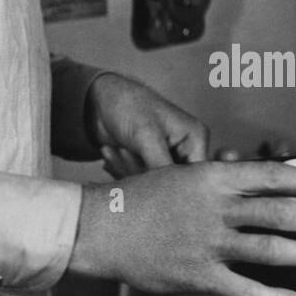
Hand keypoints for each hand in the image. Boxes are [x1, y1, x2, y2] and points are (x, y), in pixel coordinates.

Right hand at [69, 159, 295, 295]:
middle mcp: (216, 208)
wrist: (101, 227)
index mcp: (211, 177)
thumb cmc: (139, 198)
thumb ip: (215, 182)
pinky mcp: (200, 275)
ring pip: (271, 250)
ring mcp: (209, 243)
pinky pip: (246, 288)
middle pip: (280, 213)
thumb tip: (252, 184)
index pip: (270, 175)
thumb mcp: (178, 175)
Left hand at [85, 71, 208, 174]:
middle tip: (124, 152)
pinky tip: (111, 154)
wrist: (100, 101)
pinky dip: (122, 172)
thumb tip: (172, 194)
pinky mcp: (148, 166)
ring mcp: (166, 159)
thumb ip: (161, 166)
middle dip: (142, 173)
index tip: (144, 177)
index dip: (170, 184)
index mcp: (195, 139)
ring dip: (128, 170)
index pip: (194, 177)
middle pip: (171, 184)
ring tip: (116, 149)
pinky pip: (140, 183)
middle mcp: (185, 151)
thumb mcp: (146, 136)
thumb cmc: (127, 106)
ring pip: (153, 186)